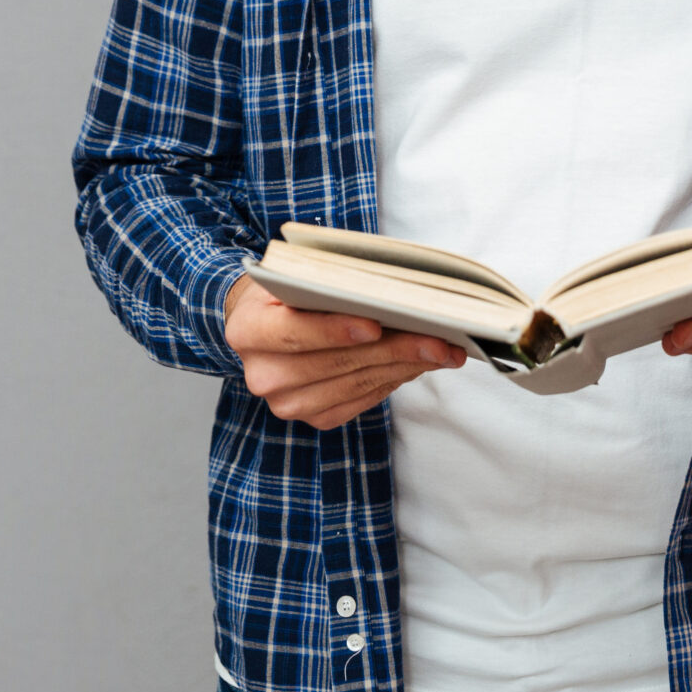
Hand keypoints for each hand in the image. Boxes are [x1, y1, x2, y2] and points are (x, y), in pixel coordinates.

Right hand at [224, 274, 464, 429]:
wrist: (264, 323)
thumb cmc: (288, 290)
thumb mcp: (294, 274)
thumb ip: (327, 283)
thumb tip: (390, 295)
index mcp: (248, 331)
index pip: (293, 332)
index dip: (335, 330)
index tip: (376, 324)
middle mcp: (263, 375)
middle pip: (337, 363)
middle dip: (395, 349)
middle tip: (440, 339)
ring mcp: (288, 403)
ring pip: (357, 385)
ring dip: (406, 366)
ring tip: (444, 350)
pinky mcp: (315, 418)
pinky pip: (363, 401)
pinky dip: (395, 380)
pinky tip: (420, 363)